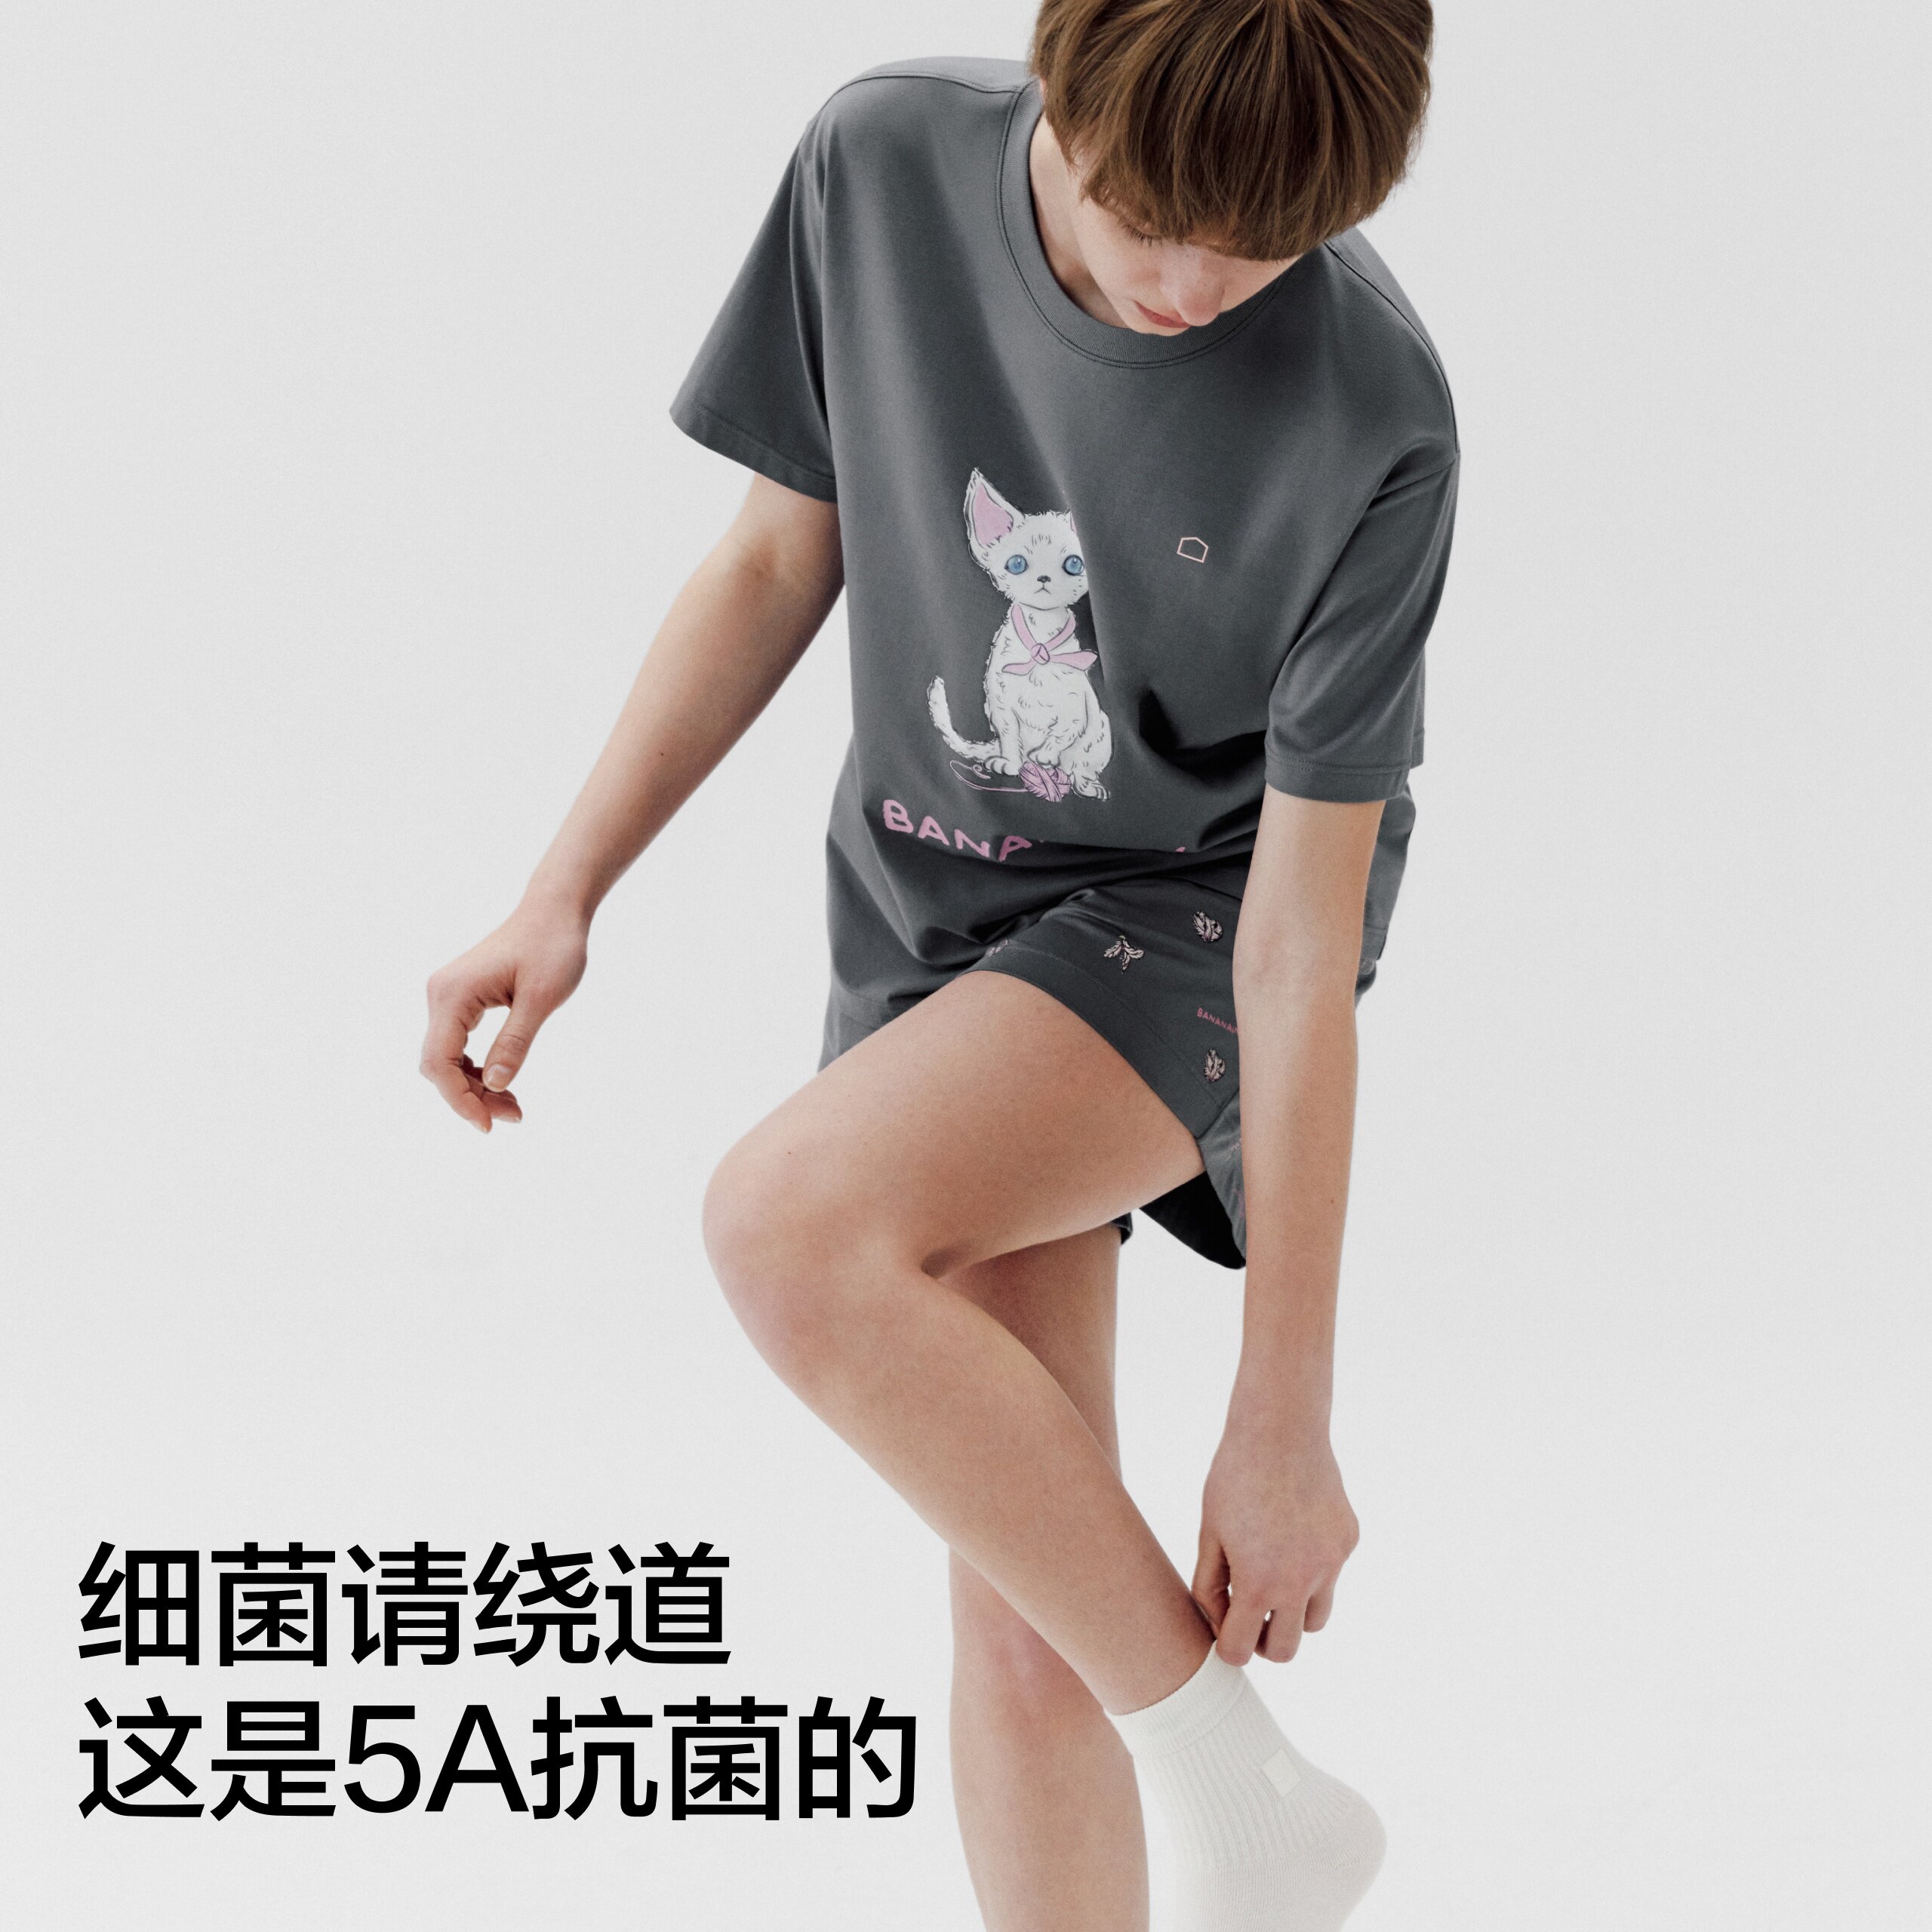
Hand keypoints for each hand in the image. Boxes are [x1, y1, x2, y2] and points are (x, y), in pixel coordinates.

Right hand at [420, 900, 588, 1131]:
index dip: (459, 1099)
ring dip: (475, 1086)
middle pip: (438, 1064)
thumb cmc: (552, 947)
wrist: (554, 911)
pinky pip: (457, 1045)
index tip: (488, 1125)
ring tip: (514, 1107)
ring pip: (447, 1058)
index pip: (439, 1062)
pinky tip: (503, 1083)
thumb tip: (496, 1085)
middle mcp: (441, 995)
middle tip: (513, 1117)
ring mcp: (448, 996)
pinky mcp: (461, 999)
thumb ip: (516, 1041)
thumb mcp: (541, 998)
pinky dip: (477, 1068)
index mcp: (453, 994)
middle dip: (470, 1097)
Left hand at [1192, 1414, 1358, 1663]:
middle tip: (1248, 1615)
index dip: (1226, 1647)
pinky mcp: (1347, 1541)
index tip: (1221, 1629)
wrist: (1280, 1429)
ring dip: (1293, 1612)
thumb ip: (1210, 1584)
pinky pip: (1330, 1574)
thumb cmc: (1234, 1478)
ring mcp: (1331, 1563)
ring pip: (1315, 1619)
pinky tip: (1295, 1532)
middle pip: (1286, 1650)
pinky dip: (1313, 1569)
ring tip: (1273, 1578)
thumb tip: (1220, 1624)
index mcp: (1258, 1583)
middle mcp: (1301, 1582)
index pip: (1241, 1650)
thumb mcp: (1210, 1532)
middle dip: (1264, 1641)